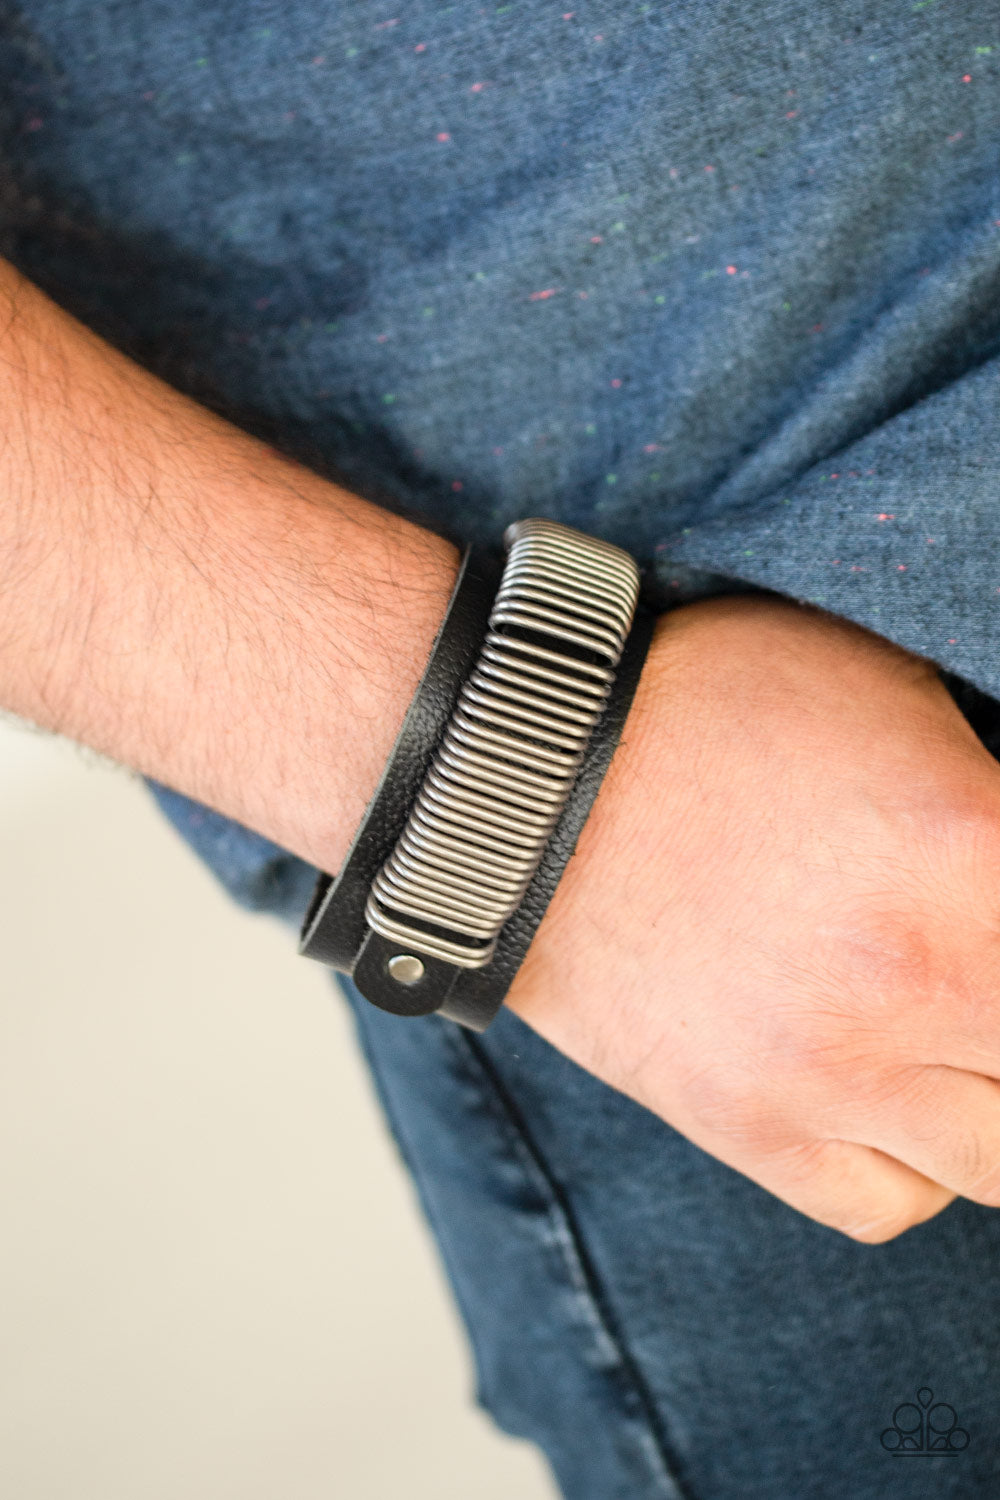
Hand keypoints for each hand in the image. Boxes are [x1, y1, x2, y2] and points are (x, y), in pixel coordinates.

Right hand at [506, 592, 999, 1241]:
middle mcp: (915, 979)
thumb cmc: (698, 709)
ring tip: (969, 1038)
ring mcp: (829, 1071)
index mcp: (969, 851)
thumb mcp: (887, 696)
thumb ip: (996, 793)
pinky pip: (890, 1202)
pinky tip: (896, 1097)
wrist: (519, 775)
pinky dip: (918, 1163)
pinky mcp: (748, 1124)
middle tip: (989, 974)